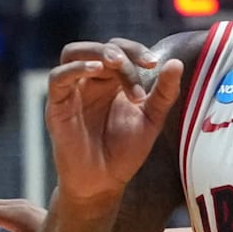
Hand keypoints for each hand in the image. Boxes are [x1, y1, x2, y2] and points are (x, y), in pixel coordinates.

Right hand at [46, 38, 183, 201]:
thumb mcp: (152, 119)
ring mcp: (73, 91)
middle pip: (100, 48)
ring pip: (73, 53)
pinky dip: (74, 68)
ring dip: (96, 52)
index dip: (137, 51)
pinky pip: (58, 78)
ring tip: (116, 64)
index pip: (121, 50)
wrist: (104, 183)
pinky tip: (95, 71)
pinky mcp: (57, 105)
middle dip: (120, 51)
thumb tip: (176, 63)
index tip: (153, 64)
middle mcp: (92, 81)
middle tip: (138, 64)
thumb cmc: (126, 151)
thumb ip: (164, 92)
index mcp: (114, 81)